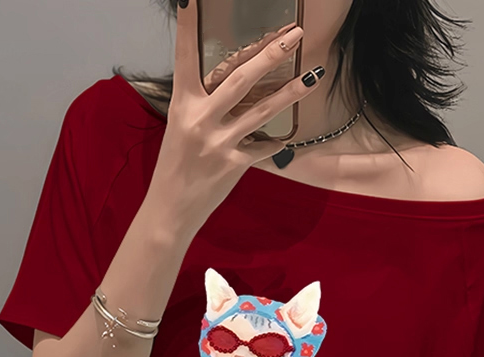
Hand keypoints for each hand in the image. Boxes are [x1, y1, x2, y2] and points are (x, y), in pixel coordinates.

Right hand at [150, 0, 324, 232]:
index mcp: (182, 105)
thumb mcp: (180, 129)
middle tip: (294, 34)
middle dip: (270, 53)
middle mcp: (200, 119)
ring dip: (289, 92)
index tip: (193, 0)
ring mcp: (218, 142)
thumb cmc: (175, 166)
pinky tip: (289, 136)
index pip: (186, 58)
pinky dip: (276, 142)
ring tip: (312, 76)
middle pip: (240, 78)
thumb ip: (202, 106)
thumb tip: (231, 86)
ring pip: (261, 110)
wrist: (171, 208)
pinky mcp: (233, 165)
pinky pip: (263, 147)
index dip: (190, 28)